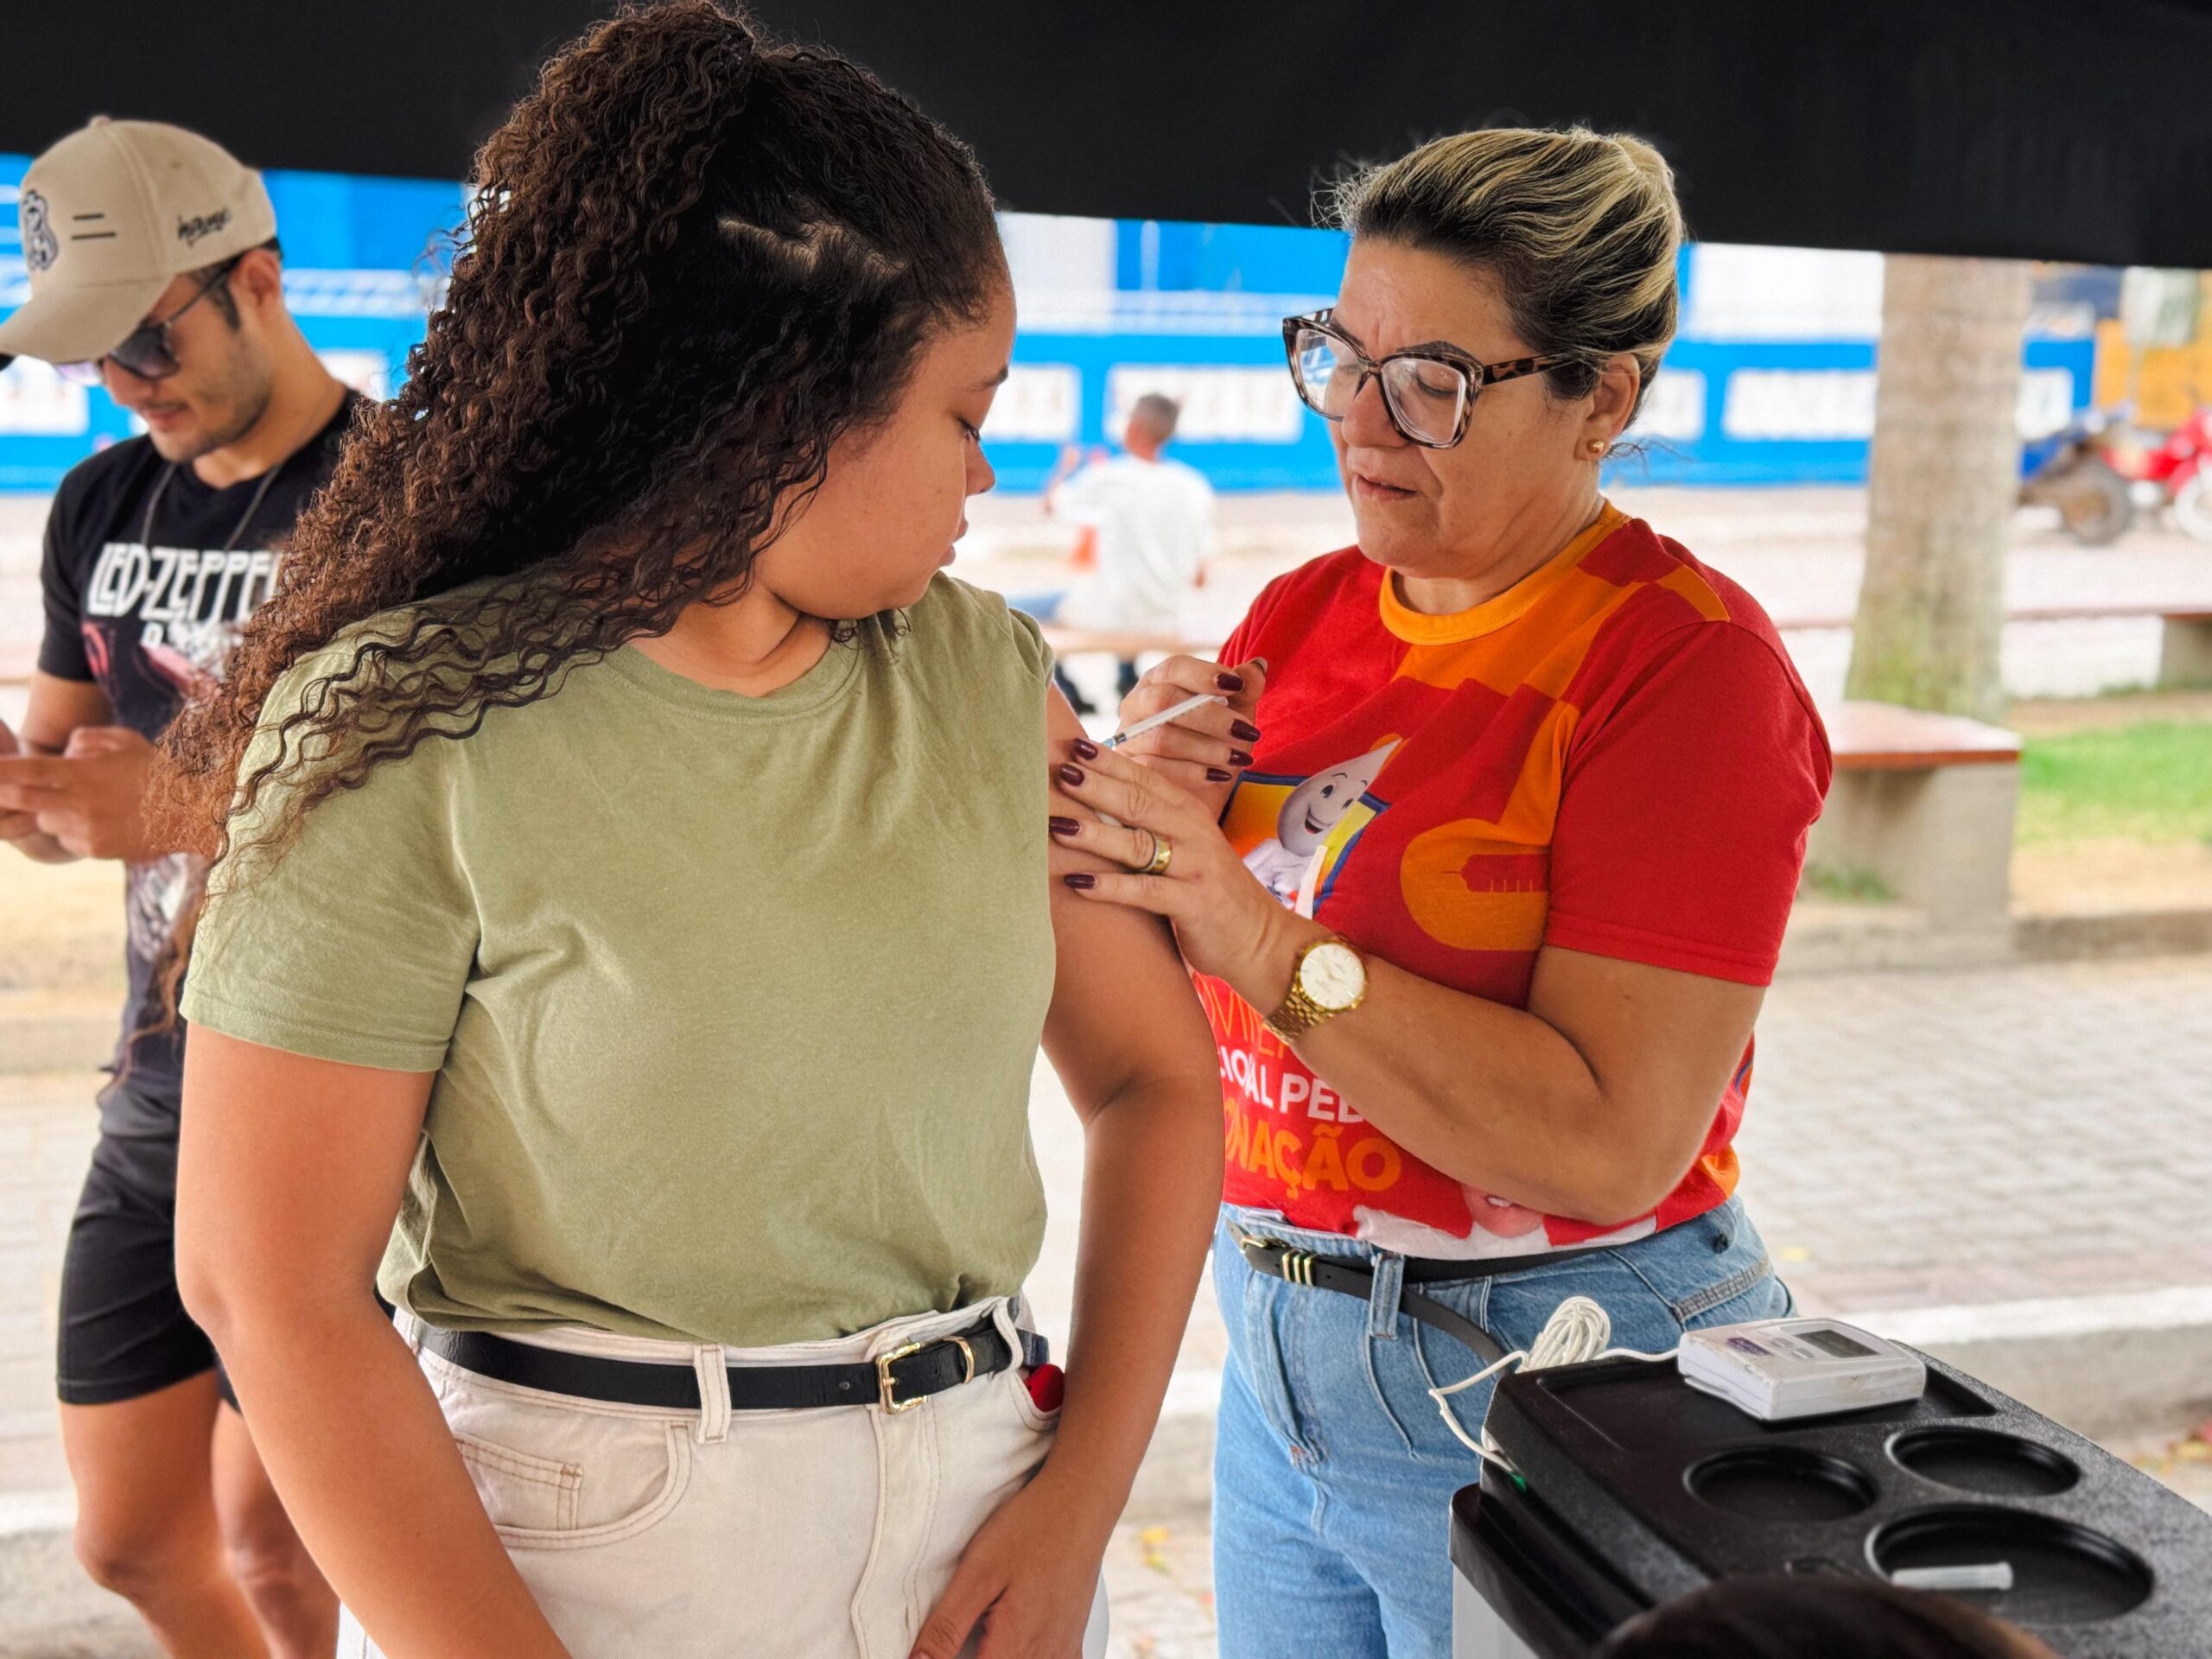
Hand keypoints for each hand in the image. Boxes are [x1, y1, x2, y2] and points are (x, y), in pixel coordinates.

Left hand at [0, 726, 163, 861]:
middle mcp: (79, 803)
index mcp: (83, 773)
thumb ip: (85, 739)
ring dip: (50, 811)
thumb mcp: (125, 740)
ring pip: (45, 820)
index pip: (27, 770)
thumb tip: (63, 751)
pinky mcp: (95, 849)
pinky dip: (74, 829)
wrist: (193, 814)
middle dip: (3, 793)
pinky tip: (102, 820)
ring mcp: (86, 829)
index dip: (0, 770)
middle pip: (21, 799)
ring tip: (83, 803)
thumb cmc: (159, 771)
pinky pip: (67, 838)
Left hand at [909, 1471, 1109, 1658]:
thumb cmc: (1028, 1530)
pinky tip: (1018, 1647)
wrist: (1081, 1502)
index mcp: (1012, 1647)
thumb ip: (946, 1627)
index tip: (939, 1646)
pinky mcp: (1074, 1640)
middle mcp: (1042, 1657)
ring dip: (1000, 1654)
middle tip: (965, 1630)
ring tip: (987, 1633)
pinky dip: (1030, 1658)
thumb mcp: (976, 1574)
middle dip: (975, 1653)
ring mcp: (1062, 1651)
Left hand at [1052, 735, 1314, 998]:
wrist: (1260, 938)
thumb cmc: (1209, 890)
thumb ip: (1153, 823)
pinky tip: (1076, 882)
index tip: (1071, 745)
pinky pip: (1147, 891)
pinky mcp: (1194, 903)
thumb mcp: (1187, 847)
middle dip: (1097, 785)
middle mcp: (1193, 833)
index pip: (1144, 779)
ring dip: (1095, 833)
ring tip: (1057, 824)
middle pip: (1138, 802)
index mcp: (1189, 812)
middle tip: (1059, 770)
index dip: (1108, 762)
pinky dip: (1110, 887)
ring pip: (1138, 844)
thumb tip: (1097, 800)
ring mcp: (1195, 867)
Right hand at [1110, 655, 1266, 812]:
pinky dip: (1193, 773)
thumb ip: (1246, 689)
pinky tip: (1219, 775)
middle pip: (1165, 701)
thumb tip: (1256, 668)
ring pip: (1162, 738)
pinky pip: (1157, 770)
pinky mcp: (1131, 770)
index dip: (1204, 674)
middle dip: (1210, 716)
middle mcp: (1136, 705)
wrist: (1201, 791)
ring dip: (1206, 748)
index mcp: (1159, 681)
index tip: (1236, 686)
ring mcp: (1129, 738)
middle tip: (1246, 730)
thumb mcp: (1236, 713)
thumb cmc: (1215, 741)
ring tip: (1239, 758)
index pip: (1174, 668)